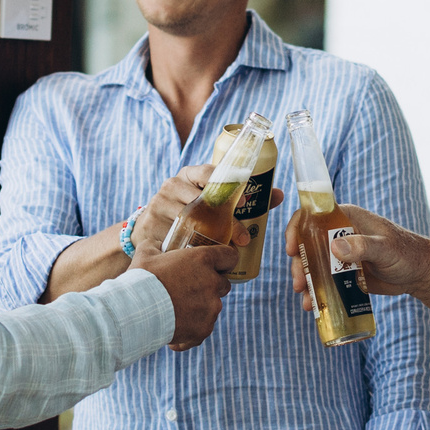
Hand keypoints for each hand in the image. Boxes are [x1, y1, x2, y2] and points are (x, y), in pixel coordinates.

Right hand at [135, 241, 235, 349]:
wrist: (134, 311)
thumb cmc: (141, 279)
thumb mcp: (145, 253)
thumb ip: (156, 246)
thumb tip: (157, 244)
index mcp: (202, 260)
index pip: (230, 257)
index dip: (225, 261)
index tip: (218, 266)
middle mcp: (212, 283)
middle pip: (223, 284)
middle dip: (210, 287)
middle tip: (189, 290)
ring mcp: (211, 308)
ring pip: (213, 307)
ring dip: (200, 309)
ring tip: (176, 312)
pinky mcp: (204, 329)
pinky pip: (202, 328)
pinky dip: (191, 330)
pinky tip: (173, 329)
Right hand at [138, 164, 279, 254]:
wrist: (151, 229)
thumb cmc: (189, 212)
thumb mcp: (210, 201)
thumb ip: (242, 198)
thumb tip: (278, 195)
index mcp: (190, 174)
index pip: (209, 171)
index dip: (228, 183)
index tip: (246, 198)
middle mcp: (174, 184)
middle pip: (203, 199)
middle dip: (227, 220)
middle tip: (244, 239)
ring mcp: (161, 202)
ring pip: (190, 219)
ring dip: (210, 237)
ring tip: (226, 251)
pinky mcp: (151, 222)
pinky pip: (174, 235)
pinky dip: (189, 247)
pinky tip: (200, 257)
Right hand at [283, 203, 429, 311]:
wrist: (420, 275)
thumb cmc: (408, 254)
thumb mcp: (386, 249)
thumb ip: (364, 246)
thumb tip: (336, 247)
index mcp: (347, 218)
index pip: (313, 216)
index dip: (296, 229)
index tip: (290, 248)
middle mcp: (339, 234)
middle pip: (307, 244)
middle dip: (299, 263)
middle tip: (299, 283)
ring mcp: (340, 255)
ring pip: (313, 264)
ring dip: (305, 279)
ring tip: (305, 298)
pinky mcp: (344, 273)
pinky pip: (324, 280)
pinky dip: (315, 291)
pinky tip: (312, 304)